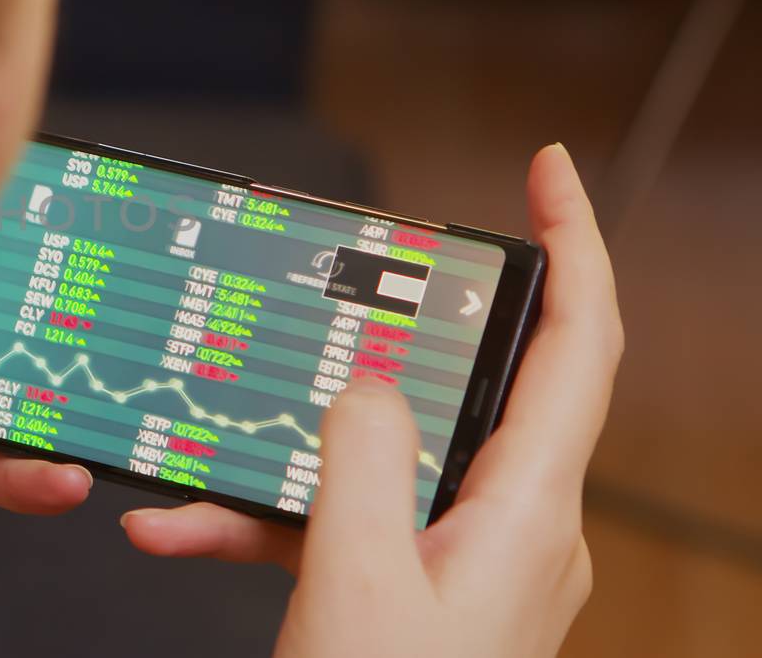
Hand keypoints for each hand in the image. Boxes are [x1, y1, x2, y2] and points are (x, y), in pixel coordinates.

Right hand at [121, 144, 622, 656]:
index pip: (579, 348)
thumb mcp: (357, 581)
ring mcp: (465, 561)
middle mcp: (514, 528)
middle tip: (356, 278)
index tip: (548, 171)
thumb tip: (367, 377)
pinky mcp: (415, 591)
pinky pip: (345, 528)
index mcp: (527, 513)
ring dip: (288, 457)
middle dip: (401, 335)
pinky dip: (271, 520)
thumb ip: (364, 458)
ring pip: (383, 466)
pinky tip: (184, 530)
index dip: (576, 248)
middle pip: (474, 388)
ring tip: (199, 459)